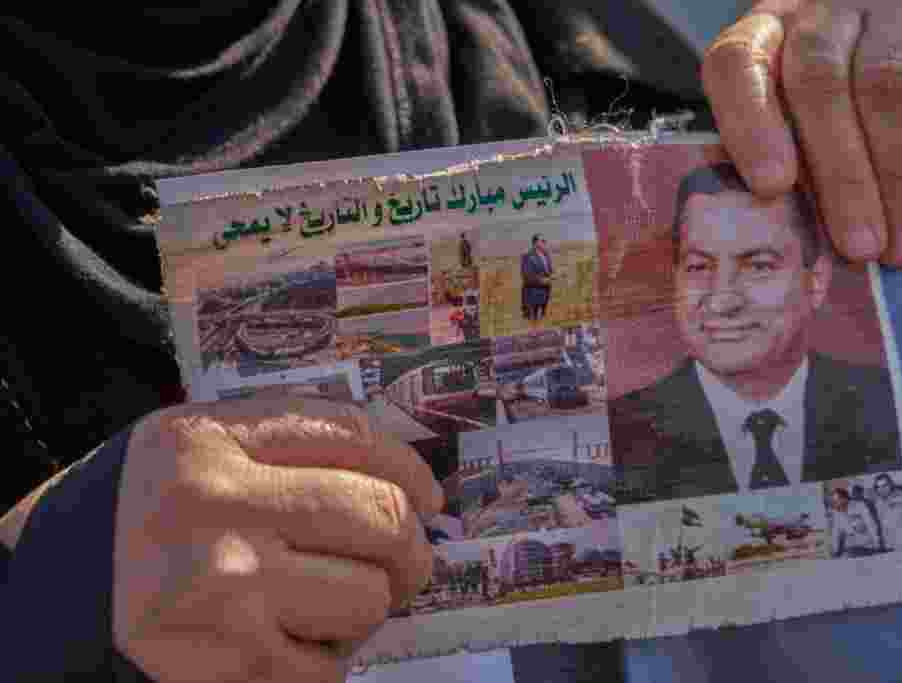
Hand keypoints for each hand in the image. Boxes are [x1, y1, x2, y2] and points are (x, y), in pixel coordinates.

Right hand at [112, 398, 443, 681]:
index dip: (410, 468)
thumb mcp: (201, 448)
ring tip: (327, 602)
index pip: (353, 436)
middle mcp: (217, 505)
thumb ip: (287, 446)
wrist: (60, 594)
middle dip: (412, 547)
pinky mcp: (230, 661)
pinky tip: (290, 639)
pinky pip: (330, 666)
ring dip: (366, 605)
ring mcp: (224, 586)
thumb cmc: (150, 515)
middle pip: (380, 516)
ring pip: (367, 597)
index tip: (429, 495)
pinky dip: (327, 658)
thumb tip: (402, 479)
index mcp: (211, 439)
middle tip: (407, 561)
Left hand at [702, 0, 901, 265]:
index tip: (772, 187)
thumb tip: (795, 247)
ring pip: (892, 83)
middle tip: (856, 246)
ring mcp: (891, 18)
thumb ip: (781, 176)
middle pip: (820, 82)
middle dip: (840, 175)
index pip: (738, 65)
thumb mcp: (785, 138)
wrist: (894, 55)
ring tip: (901, 245)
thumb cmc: (820, 121)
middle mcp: (822, 19)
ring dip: (898, 174)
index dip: (751, 126)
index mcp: (761, 41)